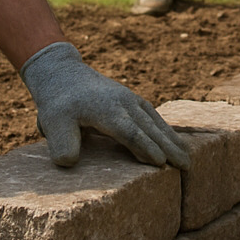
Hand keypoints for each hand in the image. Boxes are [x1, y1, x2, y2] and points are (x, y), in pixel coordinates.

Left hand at [20, 42, 189, 168]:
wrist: (62, 73)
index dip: (145, 147)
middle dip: (169, 147)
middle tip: (187, 166)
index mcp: (106, 110)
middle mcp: (123, 103)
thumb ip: (61, 143)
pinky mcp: (132, 99)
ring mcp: (130, 99)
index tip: (160, 163)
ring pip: (155, 121)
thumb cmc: (57, 102)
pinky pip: (153, 115)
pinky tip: (174, 141)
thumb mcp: (51, 122)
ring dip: (172, 140)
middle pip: (150, 128)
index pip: (130, 132)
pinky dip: (165, 129)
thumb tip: (69, 162)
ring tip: (188, 158)